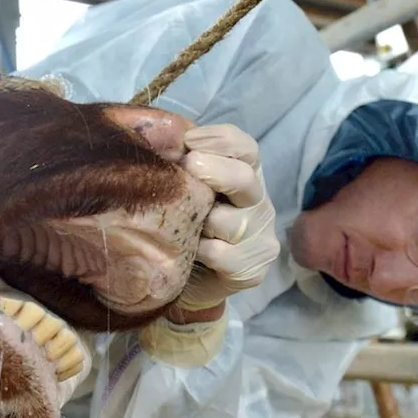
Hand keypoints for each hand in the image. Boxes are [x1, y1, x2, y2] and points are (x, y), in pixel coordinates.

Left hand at [172, 123, 279, 315]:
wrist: (186, 282)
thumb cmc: (183, 225)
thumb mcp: (182, 189)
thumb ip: (178, 162)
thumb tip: (157, 136)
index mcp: (244, 175)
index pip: (246, 148)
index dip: (220, 139)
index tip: (188, 142)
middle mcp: (258, 203)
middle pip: (244, 178)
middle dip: (212, 170)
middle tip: (187, 168)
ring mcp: (260, 237)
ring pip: (228, 220)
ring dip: (198, 220)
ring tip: (180, 225)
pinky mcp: (252, 269)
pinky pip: (220, 254)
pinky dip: (199, 252)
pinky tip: (187, 253)